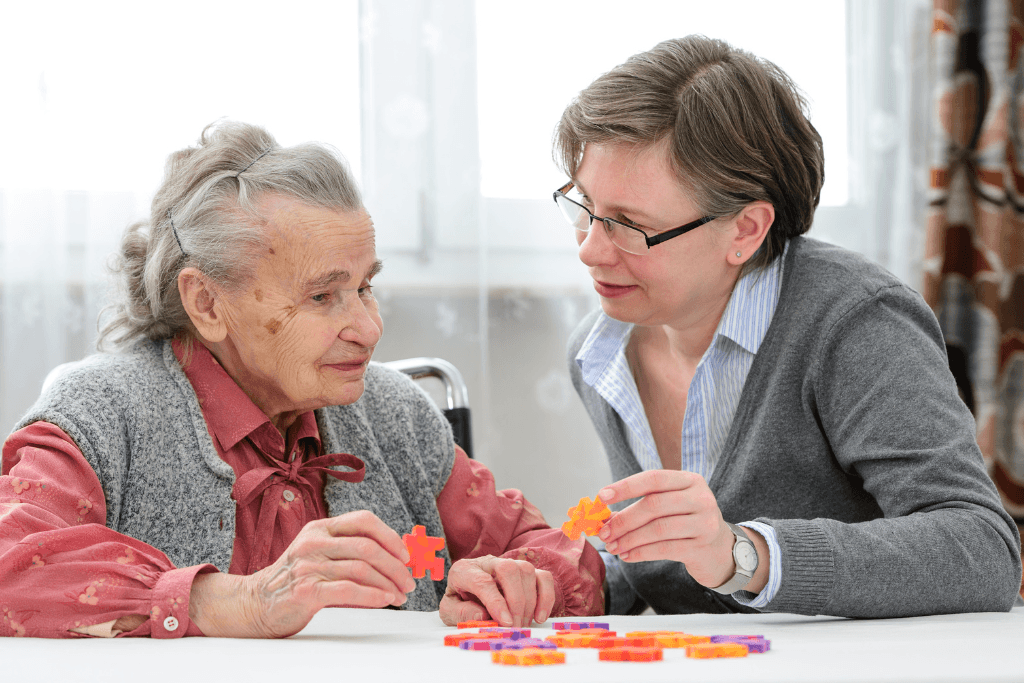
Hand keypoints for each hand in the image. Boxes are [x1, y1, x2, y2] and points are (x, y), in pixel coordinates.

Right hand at [190, 510, 415, 637]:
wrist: (256, 602)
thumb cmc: (296, 579)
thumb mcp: (320, 554)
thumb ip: (349, 551)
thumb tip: (396, 559)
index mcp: (321, 527)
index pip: (364, 520)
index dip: (390, 536)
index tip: (406, 555)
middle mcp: (314, 541)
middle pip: (368, 547)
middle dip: (396, 566)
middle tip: (409, 581)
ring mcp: (309, 565)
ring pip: (362, 569)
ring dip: (388, 583)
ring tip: (400, 595)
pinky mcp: (306, 590)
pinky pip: (348, 589)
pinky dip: (373, 595)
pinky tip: (385, 599)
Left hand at [439, 556, 554, 627]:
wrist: (467, 597)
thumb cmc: (459, 604)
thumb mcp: (449, 612)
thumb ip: (461, 613)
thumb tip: (482, 615)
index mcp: (464, 570)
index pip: (483, 581)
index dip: (496, 602)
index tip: (505, 623)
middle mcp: (487, 562)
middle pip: (508, 568)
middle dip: (515, 601)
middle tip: (514, 627)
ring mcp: (508, 564)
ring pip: (526, 570)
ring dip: (529, 601)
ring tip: (522, 625)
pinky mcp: (526, 572)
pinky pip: (543, 577)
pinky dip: (546, 597)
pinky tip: (539, 616)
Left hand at [597, 470, 736, 588]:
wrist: (720, 549)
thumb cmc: (686, 523)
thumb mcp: (670, 506)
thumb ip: (643, 505)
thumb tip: (605, 517)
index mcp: (690, 480)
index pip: (653, 479)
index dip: (625, 487)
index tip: (601, 496)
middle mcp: (700, 497)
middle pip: (653, 505)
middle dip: (624, 520)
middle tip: (604, 533)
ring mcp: (705, 522)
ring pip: (658, 529)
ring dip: (629, 539)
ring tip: (612, 547)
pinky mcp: (702, 546)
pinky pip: (665, 549)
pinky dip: (641, 553)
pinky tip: (627, 556)